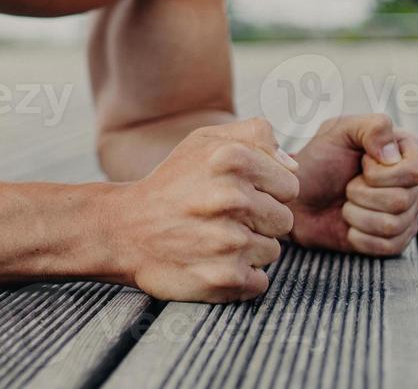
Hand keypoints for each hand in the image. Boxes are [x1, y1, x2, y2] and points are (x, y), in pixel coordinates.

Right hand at [111, 117, 299, 301]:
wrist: (125, 229)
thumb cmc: (172, 184)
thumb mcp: (203, 142)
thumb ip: (254, 136)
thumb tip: (293, 165)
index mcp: (232, 158)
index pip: (290, 186)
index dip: (266, 191)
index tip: (236, 193)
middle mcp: (232, 198)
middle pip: (284, 221)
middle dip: (259, 221)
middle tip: (221, 218)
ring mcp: (228, 240)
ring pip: (272, 251)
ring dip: (248, 249)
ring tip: (212, 238)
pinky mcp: (224, 277)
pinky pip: (260, 282)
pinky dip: (241, 277)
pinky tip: (212, 261)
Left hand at [287, 114, 417, 256]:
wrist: (297, 199)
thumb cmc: (317, 162)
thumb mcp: (338, 131)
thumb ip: (372, 127)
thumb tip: (393, 154)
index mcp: (404, 153)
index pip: (417, 172)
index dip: (381, 173)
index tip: (360, 163)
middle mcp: (411, 185)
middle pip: (403, 200)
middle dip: (361, 193)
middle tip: (347, 185)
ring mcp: (406, 214)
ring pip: (393, 225)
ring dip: (357, 214)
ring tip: (346, 203)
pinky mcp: (395, 240)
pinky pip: (388, 246)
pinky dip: (359, 236)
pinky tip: (349, 224)